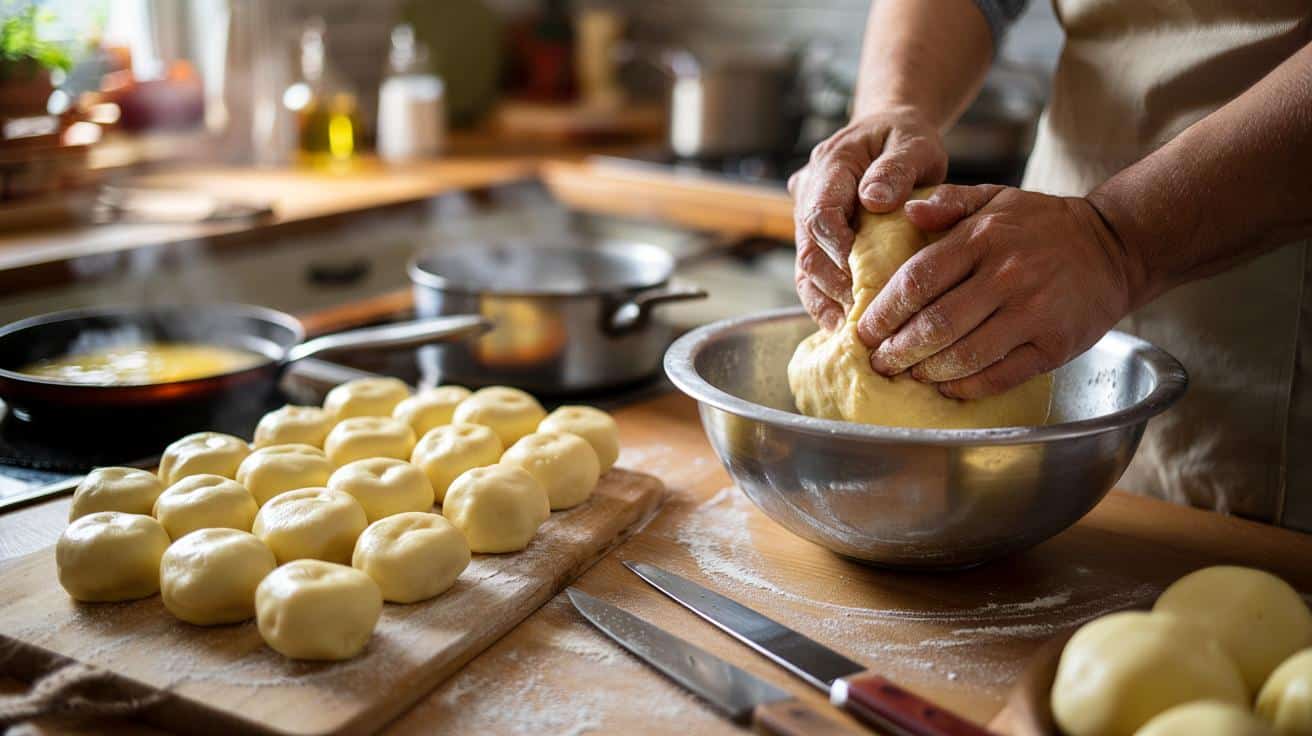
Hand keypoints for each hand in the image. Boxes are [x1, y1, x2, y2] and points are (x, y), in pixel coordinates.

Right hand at [789, 107, 948, 330]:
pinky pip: (812, 274)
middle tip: (860, 314)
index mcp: (830, 164)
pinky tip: (842, 326)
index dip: (836, 248)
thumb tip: (875, 199)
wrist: (888, 135)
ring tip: (847, 331)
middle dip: (831, 286)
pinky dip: (826, 300)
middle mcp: (808, 191)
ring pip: (804, 267)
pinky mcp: (814, 238)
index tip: (859, 275)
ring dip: (824, 301)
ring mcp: (806, 217)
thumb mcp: (913, 143)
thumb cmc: (904, 139)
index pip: (820, 213)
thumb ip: (896, 168)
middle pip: (808, 248)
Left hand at [857, 185, 1141, 398]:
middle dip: (897, 350)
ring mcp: (1033, 313)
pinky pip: (999, 375)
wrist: (1114, 247)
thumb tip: (905, 211)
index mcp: (983, 238)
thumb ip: (948, 202)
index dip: (883, 313)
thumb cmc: (1041, 225)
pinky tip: (945, 385)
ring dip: (926, 371)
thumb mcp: (995, 198)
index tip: (862, 332)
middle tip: (878, 362)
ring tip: (907, 374)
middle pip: (935, 324)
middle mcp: (1007, 275)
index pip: (917, 280)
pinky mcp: (1055, 346)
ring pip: (964, 355)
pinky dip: (965, 386)